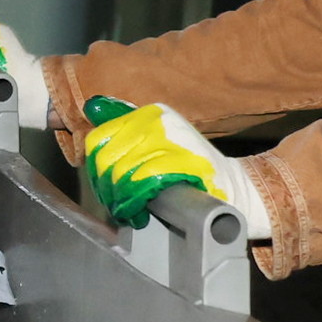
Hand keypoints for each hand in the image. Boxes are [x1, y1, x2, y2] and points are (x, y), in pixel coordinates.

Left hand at [80, 96, 271, 240]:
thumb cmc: (187, 164)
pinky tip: (140, 213)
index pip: (99, 139)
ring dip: (121, 200)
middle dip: (107, 189)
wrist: (229, 184)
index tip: (104, 187)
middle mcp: (157, 121)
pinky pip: (143, 182)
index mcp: (148, 113)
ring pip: (123, 173)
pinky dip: (136, 203)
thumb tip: (91, 107)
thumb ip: (124, 126)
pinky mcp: (183, 160)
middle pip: (108, 159)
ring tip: (130, 212)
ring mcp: (171, 139)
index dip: (95, 169)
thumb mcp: (155, 138)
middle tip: (117, 205)